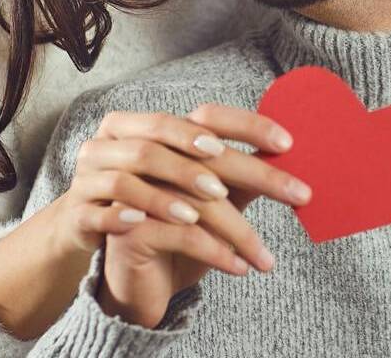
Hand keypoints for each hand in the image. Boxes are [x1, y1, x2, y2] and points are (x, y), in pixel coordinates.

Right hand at [53, 103, 311, 326]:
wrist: (120, 274)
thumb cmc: (171, 231)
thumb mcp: (208, 202)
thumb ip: (237, 177)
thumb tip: (287, 162)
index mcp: (153, 132)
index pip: (205, 117)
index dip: (246, 126)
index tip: (288, 144)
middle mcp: (125, 147)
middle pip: (194, 153)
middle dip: (251, 173)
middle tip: (296, 194)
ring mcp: (104, 181)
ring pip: (171, 196)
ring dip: (222, 222)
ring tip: (253, 244)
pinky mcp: (94, 220)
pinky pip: (150, 231)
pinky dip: (198, 249)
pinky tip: (232, 265)